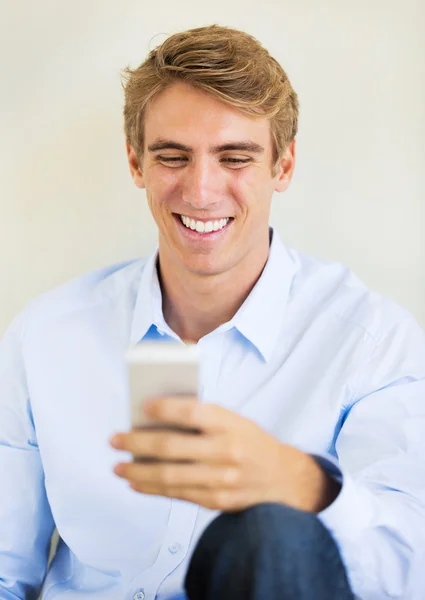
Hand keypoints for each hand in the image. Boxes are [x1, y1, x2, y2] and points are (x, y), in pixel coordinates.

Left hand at [110, 397, 338, 511]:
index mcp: (231, 424)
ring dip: (137, 471)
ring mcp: (221, 479)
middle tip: (114, 439)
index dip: (165, 408)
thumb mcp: (234, 420)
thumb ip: (202, 418)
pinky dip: (152, 489)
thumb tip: (157, 417)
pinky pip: (177, 494)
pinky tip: (135, 483)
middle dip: (137, 443)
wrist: (283, 478)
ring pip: (169, 475)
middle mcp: (227, 451)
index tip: (142, 405)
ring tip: (118, 466)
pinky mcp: (216, 500)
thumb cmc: (251, 441)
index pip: (193, 412)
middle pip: (172, 447)